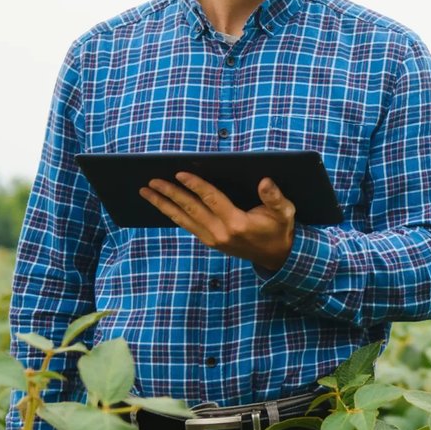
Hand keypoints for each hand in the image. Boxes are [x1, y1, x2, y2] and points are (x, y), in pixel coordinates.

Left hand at [141, 173, 296, 271]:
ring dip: (163, 205)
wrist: (276, 256)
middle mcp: (220, 232)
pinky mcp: (210, 241)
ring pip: (183, 219)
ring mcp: (212, 239)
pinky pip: (187, 225)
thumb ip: (275, 197)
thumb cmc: (279, 229)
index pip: (211, 199)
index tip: (179, 173)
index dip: (195, 185)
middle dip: (169, 194)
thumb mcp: (284, 212)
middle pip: (190, 209)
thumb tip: (265, 181)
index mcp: (237, 223)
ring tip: (146, 192)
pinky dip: (172, 214)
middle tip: (151, 181)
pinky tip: (162, 205)